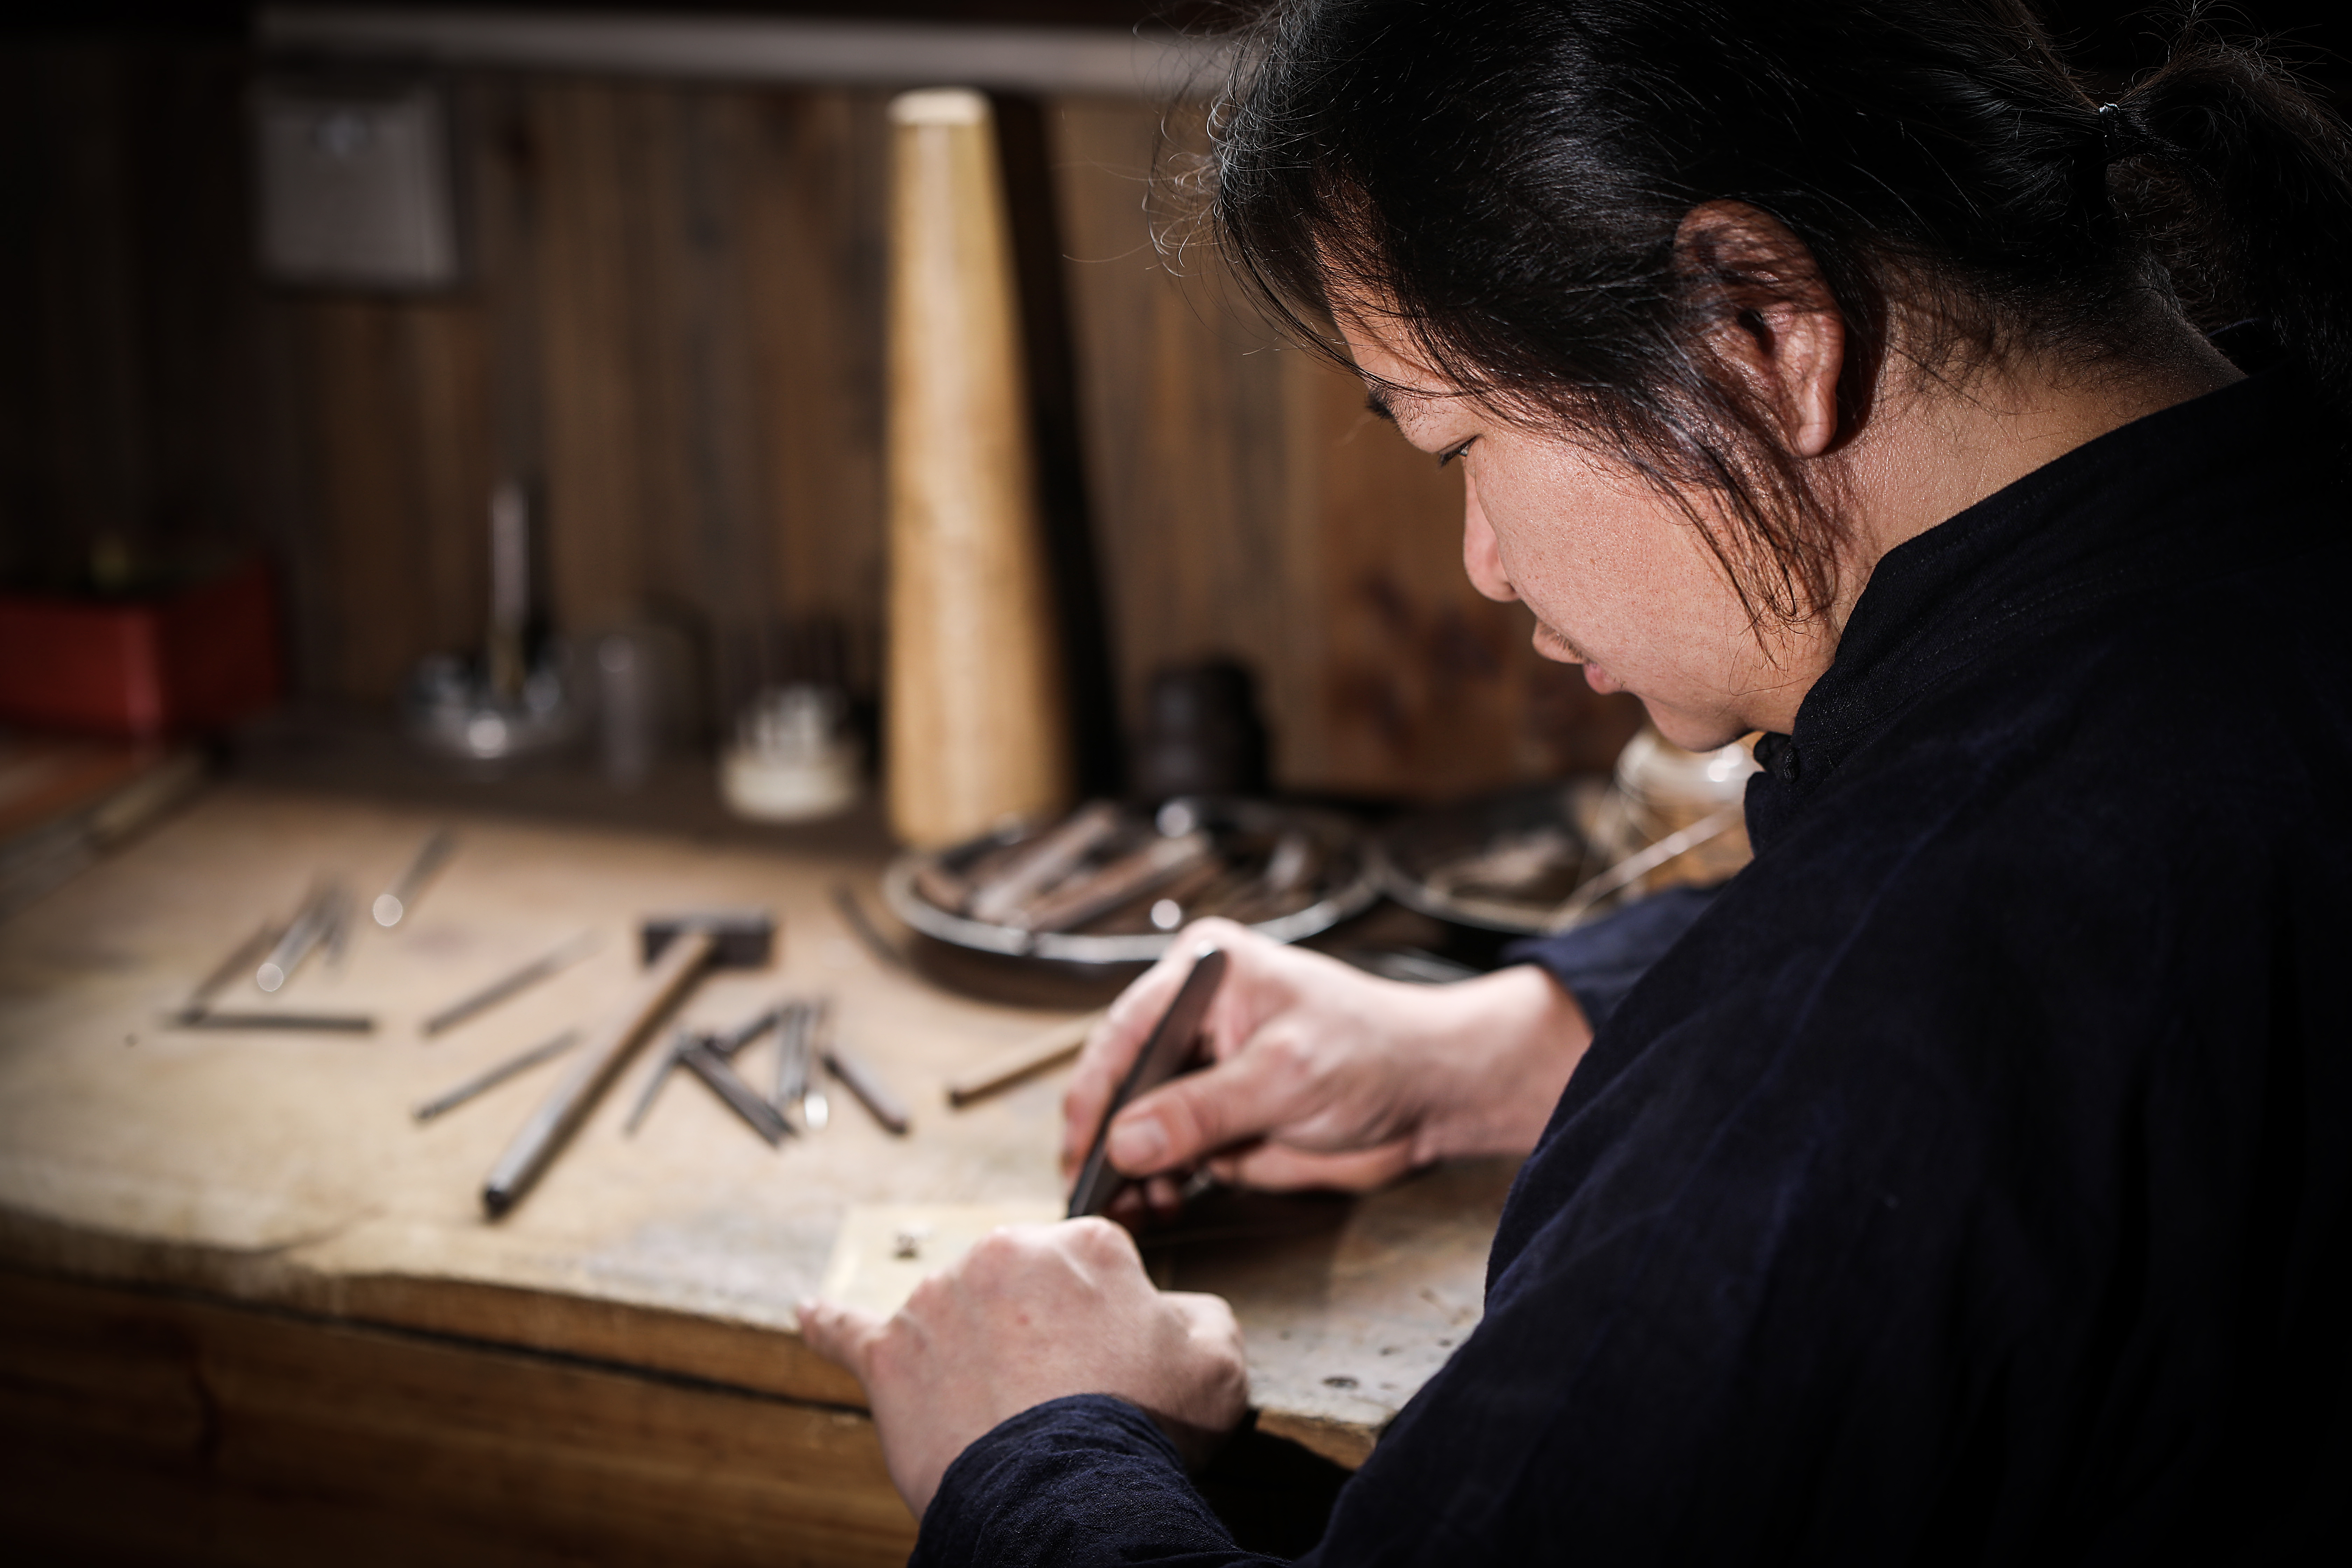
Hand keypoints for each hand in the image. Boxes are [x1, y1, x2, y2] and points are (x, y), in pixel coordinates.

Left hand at [798, 1218, 1247, 1517]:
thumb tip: (1173, 1310)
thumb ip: (1199, 1314)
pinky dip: (829, 1323)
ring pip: (955, 1313)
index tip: (1111, 1362)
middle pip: (1020, 1281)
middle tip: (1063, 1393)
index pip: (1094, 1262)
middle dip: (1039, 1328)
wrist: (1064, 1499)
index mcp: (1080, 1245)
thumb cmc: (1142, 1430)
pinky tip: (809, 1313)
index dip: (1108, 1318)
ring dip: (971, 1348)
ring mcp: (936, 1303)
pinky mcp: (888, 1356)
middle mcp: (1000, 1255)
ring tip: (1000, 1409)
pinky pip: (849, 1330)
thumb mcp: (1218, 1362)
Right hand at [1062, 919, 1591, 1220]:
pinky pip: (1172, 1153)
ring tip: (1128, 1208)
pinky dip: (1159, 1182)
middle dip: (1106, 1139)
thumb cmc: (1373, 1052)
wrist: (1432, 1093)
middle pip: (1122, 1080)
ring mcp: (1204, 1070)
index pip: (1124, 1034)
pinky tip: (1155, 1205)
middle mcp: (1192, 1017)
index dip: (1095, 1095)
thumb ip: (1202, 1110)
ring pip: (1140, 1124)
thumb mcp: (1284, 1076)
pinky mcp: (1219, 1117)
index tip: (1080, 1151)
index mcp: (1201, 975)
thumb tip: (1126, 1141)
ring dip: (1130, 1169)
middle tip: (1093, 1193)